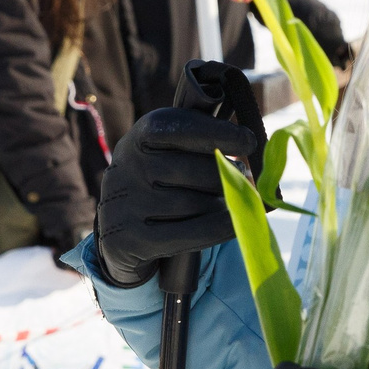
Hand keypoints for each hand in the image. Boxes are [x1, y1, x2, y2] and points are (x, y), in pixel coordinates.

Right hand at [93, 60, 264, 289]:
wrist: (119, 231)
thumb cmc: (157, 182)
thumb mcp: (164, 153)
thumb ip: (196, 140)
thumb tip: (244, 140)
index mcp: (137, 139)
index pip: (176, 128)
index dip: (215, 132)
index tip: (248, 140)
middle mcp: (127, 169)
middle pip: (192, 170)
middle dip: (226, 173)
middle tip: (246, 176)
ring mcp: (127, 206)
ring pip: (193, 203)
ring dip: (223, 202)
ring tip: (234, 199)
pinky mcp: (133, 240)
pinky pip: (189, 234)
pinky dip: (219, 228)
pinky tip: (235, 222)